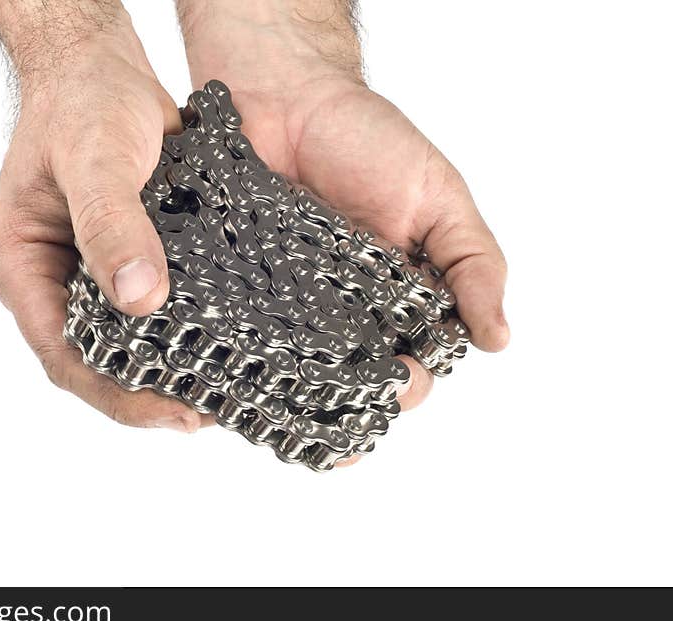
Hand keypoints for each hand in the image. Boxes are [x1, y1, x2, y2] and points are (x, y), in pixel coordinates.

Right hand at [0, 3, 205, 431]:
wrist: (106, 68)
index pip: (62, 353)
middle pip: (94, 361)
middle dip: (145, 394)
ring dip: (168, 371)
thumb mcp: (94, 158)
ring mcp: (92, 274)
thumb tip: (139, 298)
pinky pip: (154, 310)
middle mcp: (55, 281)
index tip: (169, 412)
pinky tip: (222, 346)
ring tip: (218, 396)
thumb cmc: (83, 102)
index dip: (113, 394)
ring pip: (126, 342)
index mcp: (22, 267)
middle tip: (204, 413)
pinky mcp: (131, 261)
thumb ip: (111, 224)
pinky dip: (184, 332)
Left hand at [178, 0, 508, 416]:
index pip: (411, 358)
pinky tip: (243, 377)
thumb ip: (472, 262)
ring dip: (296, 393)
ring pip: (295, 367)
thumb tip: (499, 338)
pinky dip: (244, 358)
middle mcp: (342, 308)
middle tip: (346, 401)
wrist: (285, 94)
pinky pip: (241, 334)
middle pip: (350, 376)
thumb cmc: (368, 140)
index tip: (403, 382)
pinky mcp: (238, 290)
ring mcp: (287, 303)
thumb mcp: (437, 197)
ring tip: (294, 409)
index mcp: (397, 295)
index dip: (410, 381)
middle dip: (352, 398)